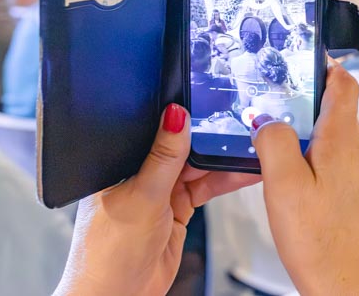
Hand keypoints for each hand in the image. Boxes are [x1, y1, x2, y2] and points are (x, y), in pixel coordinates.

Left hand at [54, 105, 259, 295]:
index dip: (183, 119)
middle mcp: (140, 175)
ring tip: (251, 149)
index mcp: (120, 164)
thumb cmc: (108, 253)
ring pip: (198, 168)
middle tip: (240, 127)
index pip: (155, 132)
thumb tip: (175, 116)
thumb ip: (164, 157)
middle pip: (182, 147)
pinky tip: (244, 172)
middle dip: (211, 139)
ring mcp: (160, 193)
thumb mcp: (142, 196)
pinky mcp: (177, 210)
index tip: (211, 106)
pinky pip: (206, 188)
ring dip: (224, 161)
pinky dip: (225, 181)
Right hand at [251, 61, 358, 295]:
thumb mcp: (284, 184)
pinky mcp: (349, 187)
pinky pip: (328, 152)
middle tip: (271, 91)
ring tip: (270, 127)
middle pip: (335, 102)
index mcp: (343, 138)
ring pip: (329, 129)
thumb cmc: (319, 240)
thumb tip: (266, 115)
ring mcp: (355, 168)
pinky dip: (307, 148)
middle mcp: (356, 148)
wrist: (344, 283)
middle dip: (304, 92)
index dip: (323, 63)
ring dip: (302, 123)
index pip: (344, 81)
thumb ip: (273, 141)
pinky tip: (283, 164)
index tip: (298, 55)